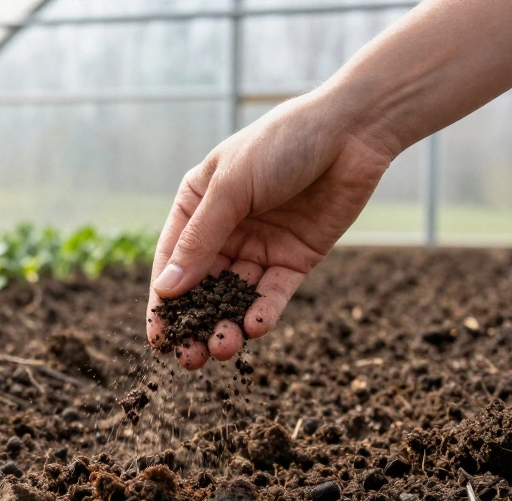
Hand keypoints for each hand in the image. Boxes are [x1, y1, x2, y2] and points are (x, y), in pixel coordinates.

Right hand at [146, 90, 398, 369]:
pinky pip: (273, 294)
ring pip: (236, 297)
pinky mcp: (294, 259)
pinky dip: (263, 312)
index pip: (171, 261)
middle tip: (190, 358)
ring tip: (223, 348)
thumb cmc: (283, 143)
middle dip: (195, 323)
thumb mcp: (232, 188)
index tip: (158, 338)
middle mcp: (225, 229)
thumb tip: (167, 291)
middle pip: (202, 287)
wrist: (353, 131)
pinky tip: (256, 326)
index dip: (163, 302)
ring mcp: (259, 246)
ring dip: (227, 324)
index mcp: (198, 205)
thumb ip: (200, 240)